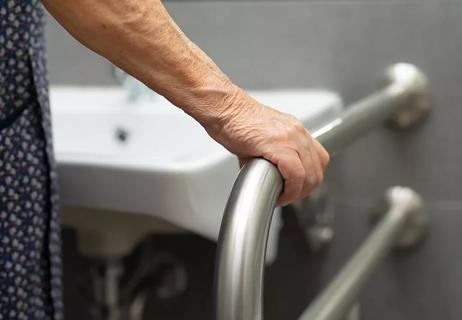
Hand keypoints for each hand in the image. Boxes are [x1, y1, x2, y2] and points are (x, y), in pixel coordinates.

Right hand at [204, 88, 329, 206]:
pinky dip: (290, 190)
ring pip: (309, 175)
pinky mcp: (279, 145)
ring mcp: (291, 137)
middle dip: (303, 190)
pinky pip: (296, 175)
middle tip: (287, 196)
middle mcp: (297, 132)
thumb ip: (271, 155)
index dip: (310, 178)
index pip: (319, 158)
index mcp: (295, 130)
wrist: (225, 109)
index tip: (296, 188)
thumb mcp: (262, 138)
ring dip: (297, 193)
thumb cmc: (236, 121)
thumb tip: (266, 175)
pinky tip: (278, 194)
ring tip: (282, 197)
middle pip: (317, 170)